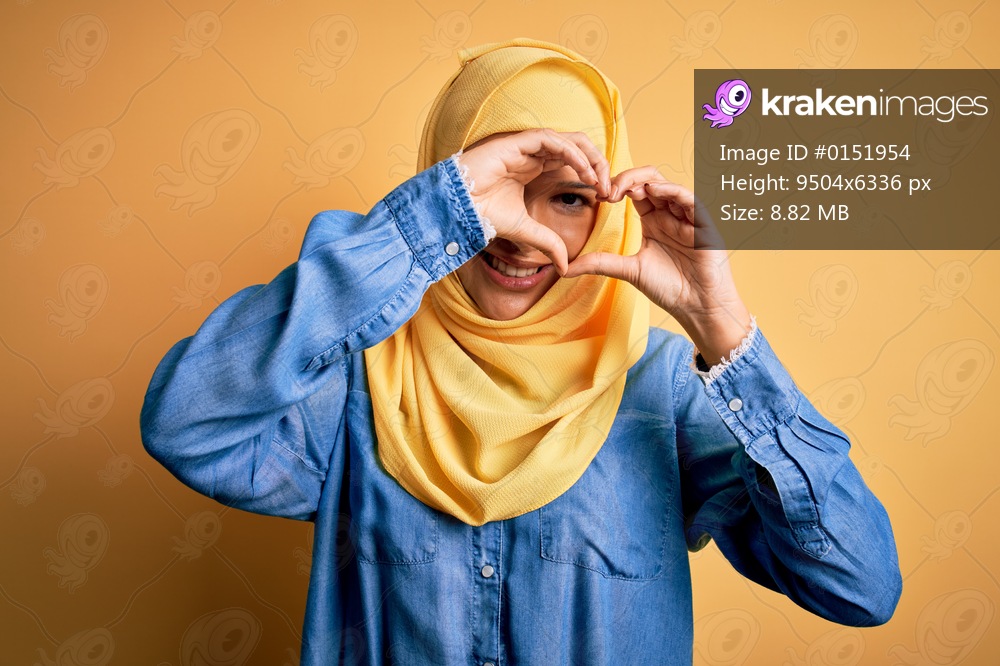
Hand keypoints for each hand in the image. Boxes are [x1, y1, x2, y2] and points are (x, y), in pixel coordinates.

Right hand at [454, 129, 610, 274]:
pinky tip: (582, 172)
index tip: (604, 197)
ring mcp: (524, 146)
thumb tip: (565, 267)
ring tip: (599, 181)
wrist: (458, 210)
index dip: (592, 175)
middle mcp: (532, 154)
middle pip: (576, 147)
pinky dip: (571, 153)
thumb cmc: (484, 216)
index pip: (572, 162)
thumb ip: (548, 243)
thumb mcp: (527, 231)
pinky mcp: (516, 142)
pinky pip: (551, 140)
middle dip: (597, 165)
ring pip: (568, 140)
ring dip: (589, 158)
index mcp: (535, 168)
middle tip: (608, 188)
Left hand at [564, 166, 751, 363]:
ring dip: (643, 181)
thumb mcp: (629, 271)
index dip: (615, 187)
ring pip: (665, 184)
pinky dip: (671, 190)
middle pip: (648, 180)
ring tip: (622, 190)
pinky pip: (688, 197)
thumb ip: (600, 263)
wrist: (698, 307)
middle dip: (625, 179)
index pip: (634, 190)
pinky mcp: (703, 222)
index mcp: (653, 220)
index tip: (598, 197)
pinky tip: (654, 191)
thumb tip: (565, 268)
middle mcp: (669, 213)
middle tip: (606, 191)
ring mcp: (686, 216)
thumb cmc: (670, 288)